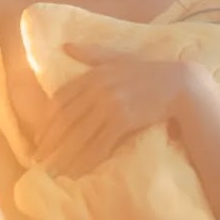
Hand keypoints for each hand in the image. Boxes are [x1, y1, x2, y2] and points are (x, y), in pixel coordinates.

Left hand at [33, 44, 202, 176]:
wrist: (180, 84)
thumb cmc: (150, 72)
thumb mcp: (120, 58)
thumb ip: (93, 54)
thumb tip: (67, 46)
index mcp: (94, 75)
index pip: (61, 100)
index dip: (47, 121)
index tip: (38, 137)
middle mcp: (98, 89)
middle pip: (66, 120)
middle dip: (50, 142)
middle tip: (38, 159)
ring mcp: (110, 105)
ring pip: (80, 135)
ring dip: (64, 155)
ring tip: (53, 170)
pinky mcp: (124, 121)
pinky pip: (100, 144)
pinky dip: (86, 160)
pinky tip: (78, 172)